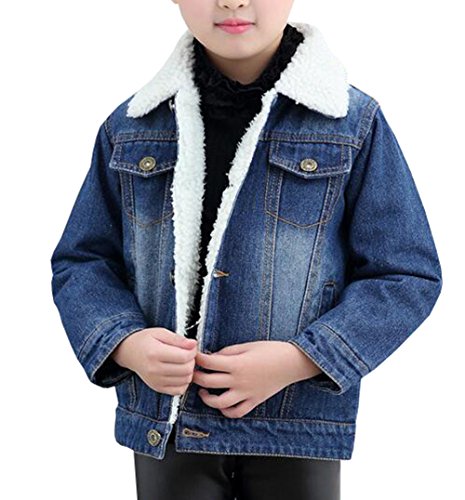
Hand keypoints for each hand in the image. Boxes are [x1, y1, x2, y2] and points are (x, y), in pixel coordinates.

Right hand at [112, 328, 197, 395]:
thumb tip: (193, 344)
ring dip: (189, 371)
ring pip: (185, 380)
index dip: (193, 351)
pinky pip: (179, 390)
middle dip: (192, 360)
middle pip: (186, 369)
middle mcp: (154, 370)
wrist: (129, 352)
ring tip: (183, 362)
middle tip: (187, 353)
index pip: (184, 357)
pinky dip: (183, 382)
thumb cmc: (144, 341)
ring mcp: (156, 381)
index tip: (191, 346)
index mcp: (155, 353)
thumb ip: (177, 339)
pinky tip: (179, 372)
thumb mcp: (160, 332)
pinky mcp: (158, 388)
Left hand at [192, 340, 321, 417]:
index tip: (194, 356)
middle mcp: (239, 381)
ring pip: (219, 403)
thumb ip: (228, 352)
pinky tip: (221, 404)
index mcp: (237, 364)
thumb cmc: (271, 351)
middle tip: (193, 372)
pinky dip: (226, 411)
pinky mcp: (254, 401)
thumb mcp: (247, 346)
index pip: (209, 363)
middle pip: (208, 383)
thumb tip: (213, 357)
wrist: (291, 362)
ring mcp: (246, 393)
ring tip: (203, 392)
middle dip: (196, 377)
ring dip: (207, 399)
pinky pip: (236, 412)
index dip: (198, 359)